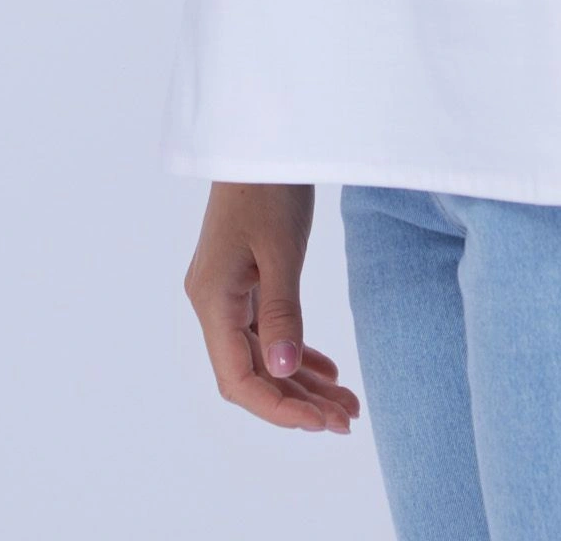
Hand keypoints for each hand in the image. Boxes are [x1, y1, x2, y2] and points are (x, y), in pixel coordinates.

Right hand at [183, 180, 361, 435]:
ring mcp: (228, 292)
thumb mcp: (281, 249)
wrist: (260, 136)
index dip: (278, 408)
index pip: (238, 379)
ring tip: (346, 405)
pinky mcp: (246, 280)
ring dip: (303, 383)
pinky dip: (297, 353)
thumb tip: (285, 371)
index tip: (322, 423)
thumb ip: (282, 312)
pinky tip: (328, 370)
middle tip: (347, 420)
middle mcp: (214, 303)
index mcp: (213, 300)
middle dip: (299, 403)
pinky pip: (268, 332)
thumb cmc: (269, 185)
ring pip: (264, 356)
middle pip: (253, 373)